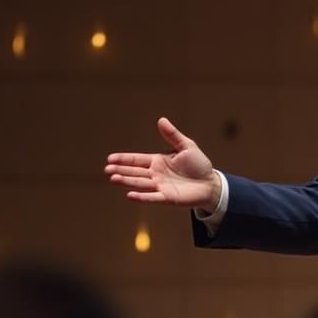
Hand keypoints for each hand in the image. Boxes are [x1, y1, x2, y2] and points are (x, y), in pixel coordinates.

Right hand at [104, 118, 221, 211]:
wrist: (211, 183)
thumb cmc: (199, 165)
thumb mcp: (187, 146)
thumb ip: (173, 135)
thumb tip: (161, 120)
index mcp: (158, 161)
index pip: (137, 160)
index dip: (124, 159)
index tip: (110, 158)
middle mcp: (156, 174)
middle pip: (134, 172)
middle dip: (120, 170)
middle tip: (107, 170)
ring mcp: (160, 186)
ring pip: (140, 183)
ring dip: (127, 182)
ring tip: (113, 178)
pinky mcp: (168, 198)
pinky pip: (152, 197)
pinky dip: (141, 197)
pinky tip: (129, 195)